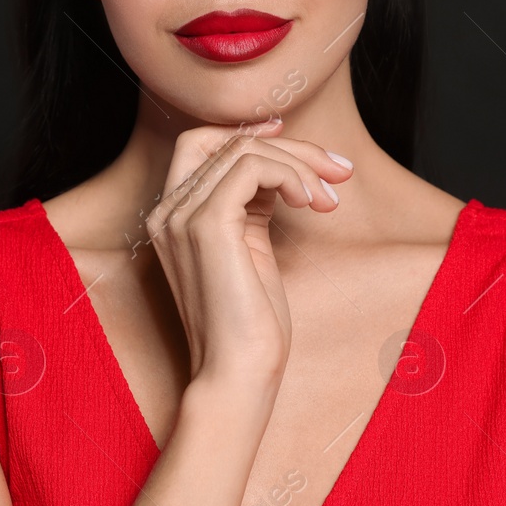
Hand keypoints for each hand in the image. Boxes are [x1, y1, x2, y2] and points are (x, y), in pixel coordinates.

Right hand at [143, 118, 354, 388]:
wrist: (237, 373)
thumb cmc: (250, 325)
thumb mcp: (251, 250)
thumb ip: (253, 207)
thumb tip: (283, 169)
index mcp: (172, 217)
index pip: (201, 144)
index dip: (245, 131)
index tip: (291, 137)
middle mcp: (167, 211)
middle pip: (225, 140)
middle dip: (288, 146)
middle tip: (338, 170)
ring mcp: (181, 216)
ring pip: (243, 150)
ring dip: (300, 164)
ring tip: (329, 199)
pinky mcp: (207, 225)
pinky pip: (252, 168)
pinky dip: (290, 175)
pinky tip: (311, 202)